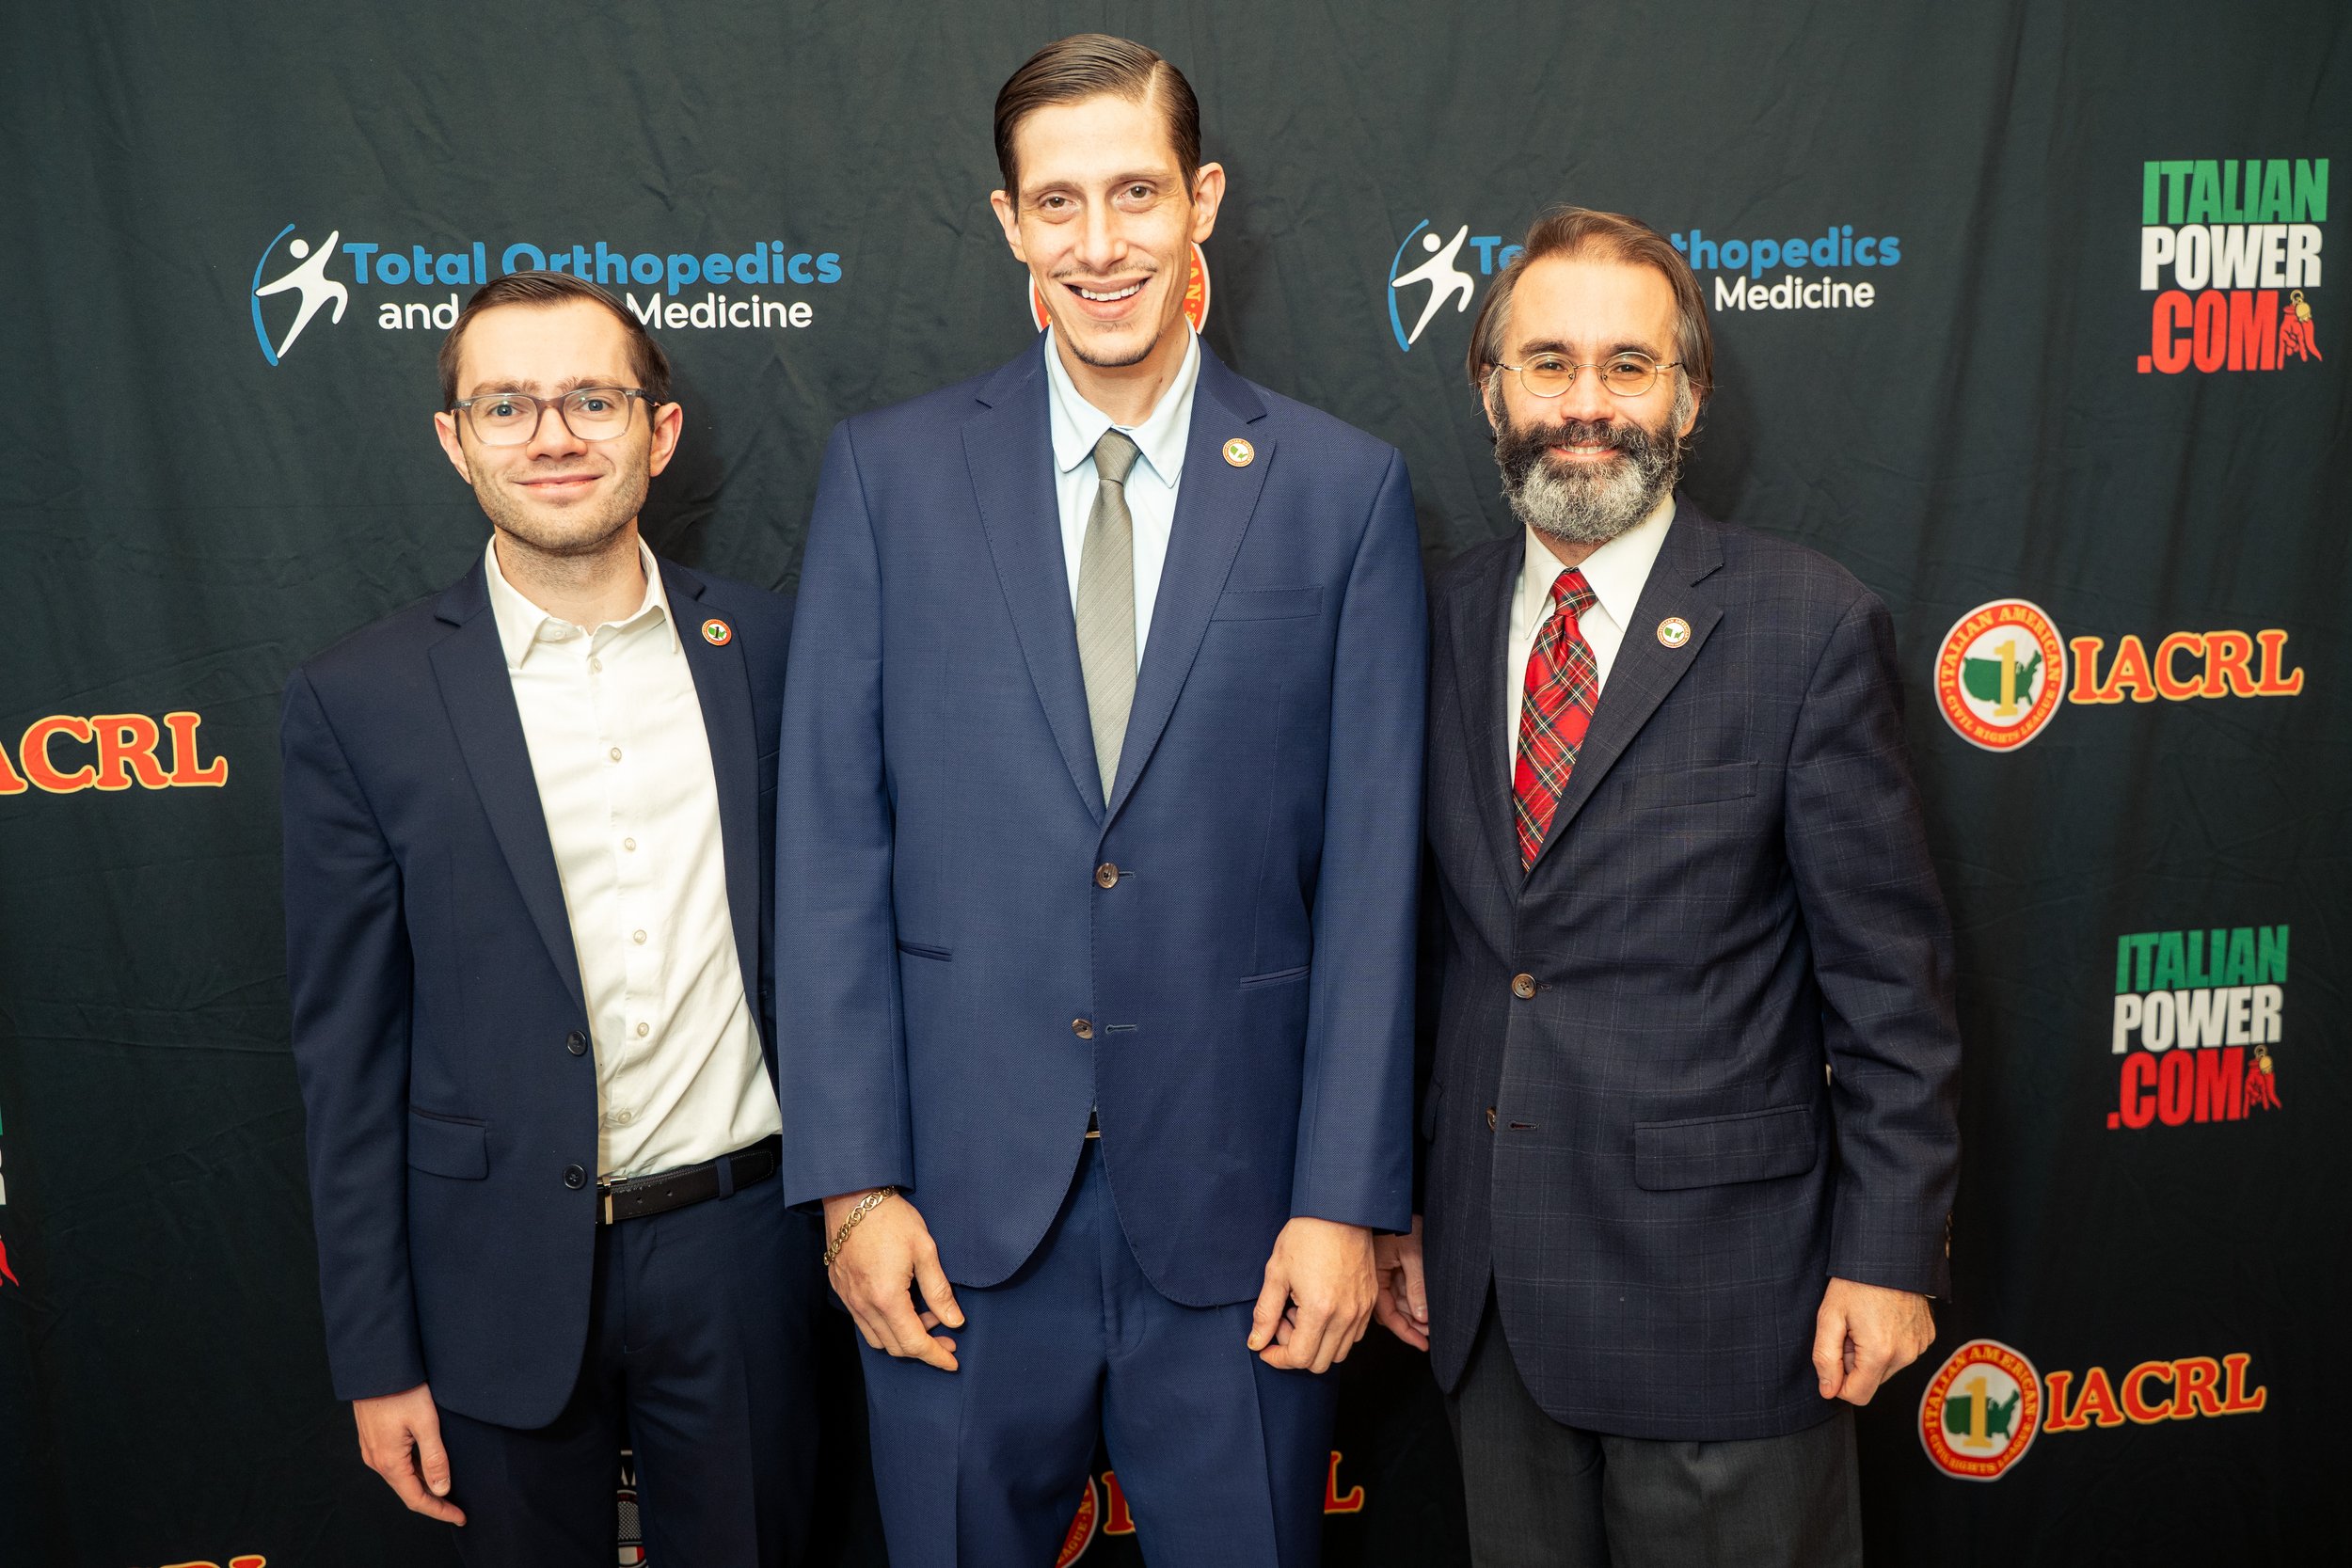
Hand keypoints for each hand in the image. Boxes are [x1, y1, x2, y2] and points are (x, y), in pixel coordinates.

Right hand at [353, 1383, 464, 1523]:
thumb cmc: (403, 1389)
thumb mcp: (426, 1422)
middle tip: (458, 1506)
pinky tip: (429, 1465)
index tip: (461, 1517)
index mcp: (389, 1461)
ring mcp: (372, 1449)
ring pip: (401, 1477)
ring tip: (448, 1488)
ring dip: (423, 1486)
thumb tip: (441, 1489)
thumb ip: (435, 1457)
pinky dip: (413, 1471)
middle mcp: (376, 1460)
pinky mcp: (373, 1438)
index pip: (416, 1499)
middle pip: (408, 1491)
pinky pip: (395, 1464)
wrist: (376, 1364)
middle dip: (434, 1501)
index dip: (440, 1511)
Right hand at [824, 1188, 964, 1371]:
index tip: (952, 1362)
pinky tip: (902, 1307)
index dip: (935, 1356)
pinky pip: (863, 1322)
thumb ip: (939, 1291)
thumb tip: (954, 1321)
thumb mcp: (925, 1250)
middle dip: (923, 1348)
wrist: (853, 1195)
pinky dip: (885, 1324)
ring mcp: (848, 1298)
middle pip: (894, 1347)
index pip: (913, 1343)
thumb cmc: (892, 1218)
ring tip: (925, 1316)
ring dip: (902, 1337)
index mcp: (886, 1297)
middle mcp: (863, 1304)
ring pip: (876, 1338)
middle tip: (947, 1337)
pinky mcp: (840, 1289)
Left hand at [1248, 1217, 1377, 1372]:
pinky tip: (1320, 1309)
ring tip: (1302, 1313)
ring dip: (1317, 1343)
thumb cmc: (1306, 1236)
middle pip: (1320, 1363)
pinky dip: (1335, 1334)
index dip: (1278, 1359)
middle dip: (1296, 1351)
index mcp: (1320, 1310)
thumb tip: (1257, 1342)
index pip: (1299, 1358)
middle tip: (1283, 1322)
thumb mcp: (1276, 1273)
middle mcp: (1346, 1316)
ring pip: (1340, 1353)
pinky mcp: (1370, 1301)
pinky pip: (1354, 1335)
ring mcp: (1361, 1310)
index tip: (1265, 1347)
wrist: (1339, 1211)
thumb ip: (1266, 1313)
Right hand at [1371, 1215, 1429, 1350]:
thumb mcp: (1412, 1253)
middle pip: (1391, 1312)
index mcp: (1373, 1276)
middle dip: (1412, 1325)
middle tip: (1431, 1335)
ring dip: (1414, 1314)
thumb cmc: (1398, 1221)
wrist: (1391, 1201)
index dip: (1405, 1331)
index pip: (1387, 1314)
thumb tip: (1421, 1315)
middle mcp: (1374, 1279)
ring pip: (1396, 1303)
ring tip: (1432, 1324)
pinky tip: (1424, 1307)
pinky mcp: (1388, 1268)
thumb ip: (1417, 1285)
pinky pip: (1398, 1291)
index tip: (1422, 1343)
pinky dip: (1412, 1301)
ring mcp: (1381, 1274)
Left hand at [1812, 1277, 1934, 1404]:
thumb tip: (1828, 1391)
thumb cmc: (1855, 1282)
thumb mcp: (1829, 1316)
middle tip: (1849, 1331)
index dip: (1839, 1381)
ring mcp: (1919, 1346)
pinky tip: (1882, 1318)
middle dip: (1855, 1364)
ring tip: (1866, 1322)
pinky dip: (1890, 1343)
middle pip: (1872, 1381)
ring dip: (1872, 1354)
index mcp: (1880, 1353)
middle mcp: (1906, 1355)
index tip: (1834, 1355)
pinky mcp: (1927, 1337)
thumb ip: (1825, 1358)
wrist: (1889, 1255)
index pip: (1857, 1395)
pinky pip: (1903, 1354)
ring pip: (1887, 1368)